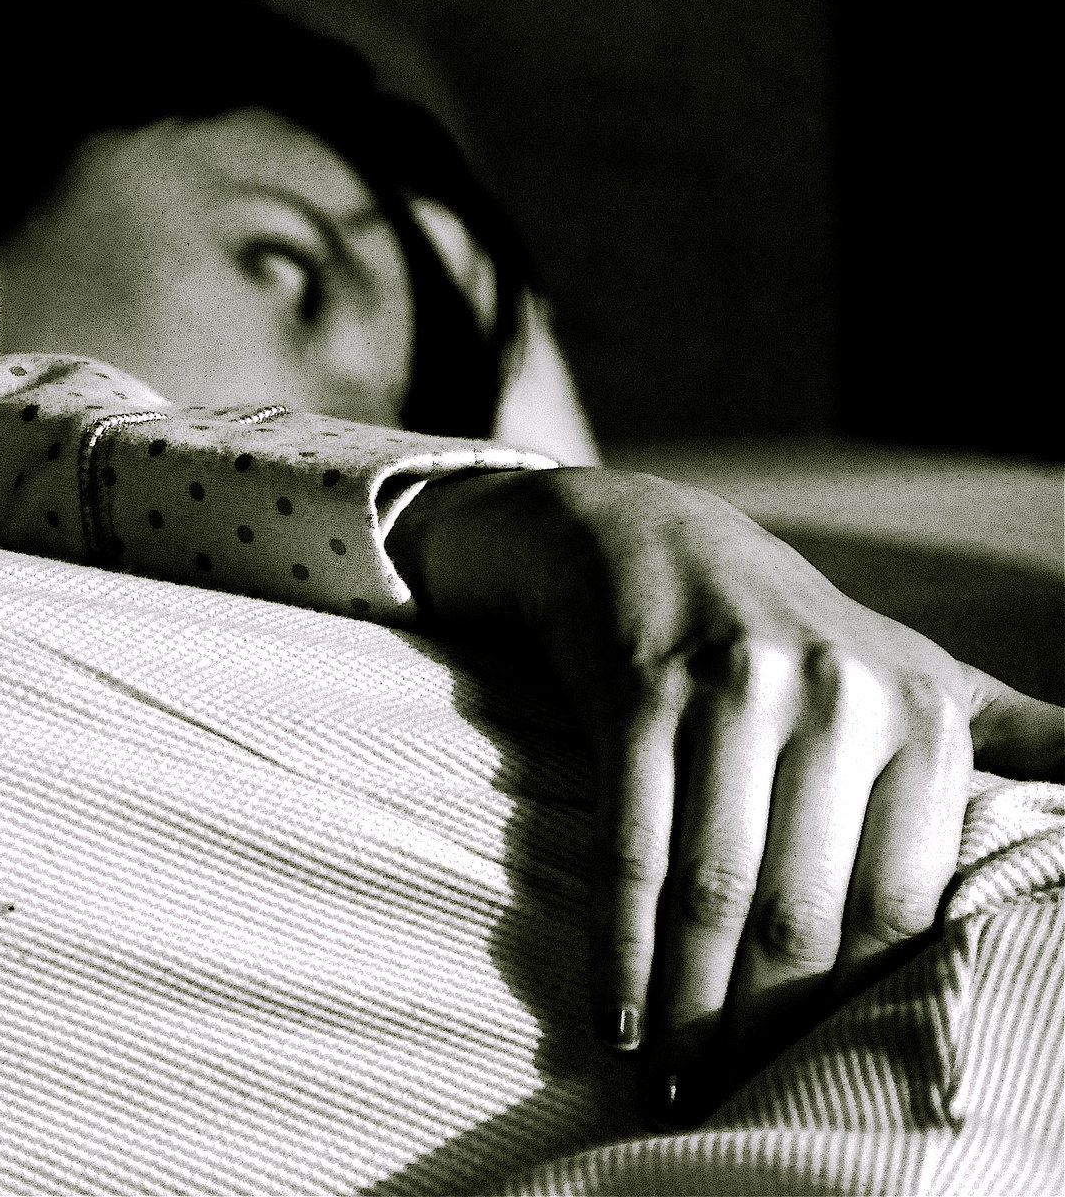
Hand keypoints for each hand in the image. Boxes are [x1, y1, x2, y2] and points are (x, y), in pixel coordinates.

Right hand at [386, 467, 1064, 1123]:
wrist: (646, 539)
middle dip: (759, 1023)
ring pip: (712, 887)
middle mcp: (835, 698)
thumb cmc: (793, 634)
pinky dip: (620, 944)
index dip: (851, 1004)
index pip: (897, 904)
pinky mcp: (640, 693)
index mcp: (921, 712)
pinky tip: (616, 1017)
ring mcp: (731, 693)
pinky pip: (632, 846)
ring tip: (668, 1079)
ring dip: (686, 1004)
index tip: (813, 1071)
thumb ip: (1019, 739)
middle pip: (800, 909)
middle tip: (729, 1095)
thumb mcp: (915, 671)